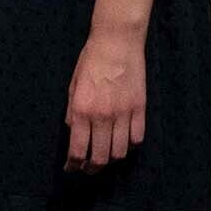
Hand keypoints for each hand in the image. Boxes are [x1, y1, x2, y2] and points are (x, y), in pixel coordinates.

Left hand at [65, 25, 147, 169]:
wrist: (117, 42)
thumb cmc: (90, 61)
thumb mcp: (73, 86)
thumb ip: (72, 112)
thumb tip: (74, 132)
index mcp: (82, 110)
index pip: (77, 150)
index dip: (73, 165)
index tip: (70, 168)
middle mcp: (103, 117)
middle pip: (100, 158)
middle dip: (91, 169)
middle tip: (87, 168)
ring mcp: (124, 114)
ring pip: (120, 152)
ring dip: (111, 159)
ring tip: (105, 156)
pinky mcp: (140, 109)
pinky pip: (137, 138)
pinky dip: (130, 145)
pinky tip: (124, 141)